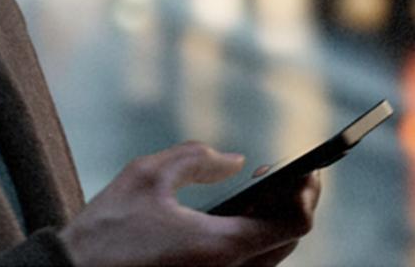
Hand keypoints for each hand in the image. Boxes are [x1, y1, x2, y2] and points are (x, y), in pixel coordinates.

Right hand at [58, 142, 321, 266]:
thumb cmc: (107, 228)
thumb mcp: (147, 175)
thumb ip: (197, 158)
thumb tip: (236, 161)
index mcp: (221, 246)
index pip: (296, 224)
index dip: (307, 193)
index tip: (305, 168)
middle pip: (287, 241)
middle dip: (292, 204)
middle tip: (282, 173)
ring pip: (267, 257)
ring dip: (271, 222)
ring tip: (257, 190)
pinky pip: (243, 265)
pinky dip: (249, 238)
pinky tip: (233, 214)